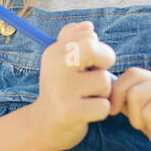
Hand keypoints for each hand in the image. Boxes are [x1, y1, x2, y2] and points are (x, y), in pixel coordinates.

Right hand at [31, 22, 115, 150]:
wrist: (44, 125)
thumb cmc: (60, 88)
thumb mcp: (61, 61)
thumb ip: (73, 39)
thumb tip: (88, 25)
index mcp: (54, 52)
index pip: (88, 35)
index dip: (99, 48)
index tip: (92, 61)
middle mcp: (55, 67)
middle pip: (92, 49)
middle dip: (105, 60)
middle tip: (100, 73)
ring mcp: (61, 90)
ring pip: (103, 81)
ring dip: (103, 92)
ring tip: (89, 97)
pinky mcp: (69, 112)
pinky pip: (103, 106)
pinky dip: (101, 111)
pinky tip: (88, 113)